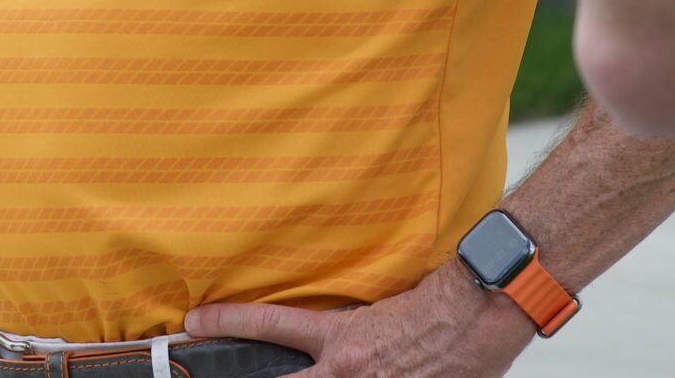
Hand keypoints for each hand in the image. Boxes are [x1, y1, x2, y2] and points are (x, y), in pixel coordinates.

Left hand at [186, 261, 535, 377]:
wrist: (480, 315)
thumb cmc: (436, 304)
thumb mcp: (376, 307)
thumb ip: (344, 326)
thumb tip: (321, 335)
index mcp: (341, 341)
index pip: (270, 326)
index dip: (227, 323)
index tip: (194, 322)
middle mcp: (349, 373)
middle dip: (248, 377)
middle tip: (211, 373)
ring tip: (293, 370)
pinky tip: (368, 376)